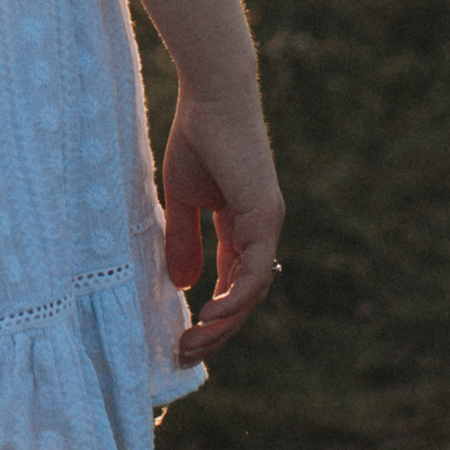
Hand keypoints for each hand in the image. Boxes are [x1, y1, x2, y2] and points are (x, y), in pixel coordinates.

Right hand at [161, 82, 284, 365]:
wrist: (212, 96)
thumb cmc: (197, 137)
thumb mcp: (182, 198)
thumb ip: (183, 240)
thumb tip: (183, 286)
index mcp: (244, 224)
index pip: (234, 280)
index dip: (213, 311)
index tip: (184, 335)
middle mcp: (262, 229)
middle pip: (246, 295)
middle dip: (218, 329)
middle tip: (186, 353)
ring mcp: (267, 224)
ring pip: (254, 291)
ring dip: (225, 323)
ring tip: (193, 342)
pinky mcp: (264, 216)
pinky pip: (254, 271)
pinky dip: (234, 298)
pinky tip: (210, 315)